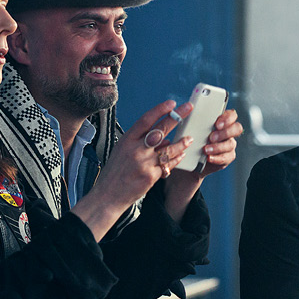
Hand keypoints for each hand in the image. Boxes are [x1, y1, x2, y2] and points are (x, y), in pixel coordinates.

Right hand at [73, 100, 192, 240]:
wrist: (108, 195)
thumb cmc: (116, 172)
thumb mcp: (123, 151)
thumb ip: (140, 142)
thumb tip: (161, 136)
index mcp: (127, 140)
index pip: (146, 120)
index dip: (160, 110)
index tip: (172, 103)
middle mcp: (135, 149)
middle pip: (160, 129)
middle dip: (177, 117)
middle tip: (188, 108)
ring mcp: (144, 163)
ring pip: (169, 148)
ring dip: (182, 142)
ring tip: (190, 138)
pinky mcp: (150, 176)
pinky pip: (168, 165)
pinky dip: (176, 159)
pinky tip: (182, 155)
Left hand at [163, 109, 243, 221]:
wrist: (189, 160)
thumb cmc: (190, 139)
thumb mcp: (190, 127)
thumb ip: (193, 118)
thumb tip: (185, 108)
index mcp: (221, 120)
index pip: (231, 115)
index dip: (227, 118)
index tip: (216, 123)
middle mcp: (228, 131)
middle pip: (237, 128)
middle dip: (225, 132)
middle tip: (211, 137)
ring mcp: (229, 144)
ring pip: (231, 144)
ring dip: (218, 146)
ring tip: (205, 149)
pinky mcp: (227, 157)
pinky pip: (227, 157)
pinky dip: (217, 158)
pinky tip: (208, 158)